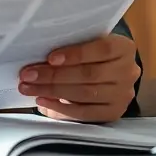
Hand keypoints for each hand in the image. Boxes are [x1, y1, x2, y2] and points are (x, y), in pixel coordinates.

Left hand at [17, 34, 139, 122]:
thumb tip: (40, 59)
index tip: (50, 58)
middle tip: (27, 75)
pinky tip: (43, 102)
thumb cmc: (93, 51)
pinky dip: (62, 109)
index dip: (75, 54)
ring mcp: (123, 95)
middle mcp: (128, 72)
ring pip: (85, 94)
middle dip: (54, 75)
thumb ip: (72, 45)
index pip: (101, 49)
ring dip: (52, 92)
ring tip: (29, 88)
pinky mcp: (114, 112)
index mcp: (124, 48)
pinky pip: (85, 113)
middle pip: (89, 75)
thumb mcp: (89, 41)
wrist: (112, 69)